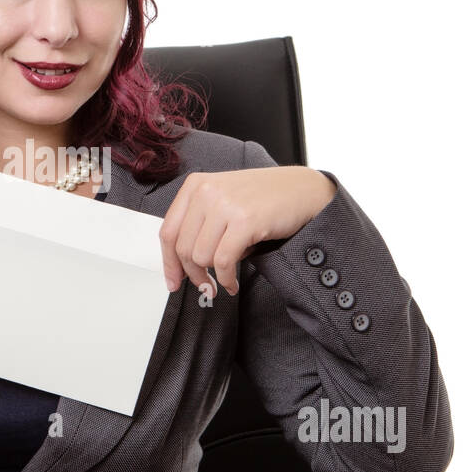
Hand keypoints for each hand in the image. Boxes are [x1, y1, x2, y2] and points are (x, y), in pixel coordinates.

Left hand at [159, 167, 336, 295]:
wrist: (303, 190)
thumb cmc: (264, 199)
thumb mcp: (222, 201)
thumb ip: (199, 224)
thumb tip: (181, 265)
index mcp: (195, 185)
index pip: (168, 231)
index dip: (169, 262)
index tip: (173, 281)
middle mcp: (206, 192)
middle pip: (182, 248)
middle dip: (192, 275)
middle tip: (205, 285)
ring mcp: (225, 205)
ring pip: (200, 257)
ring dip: (211, 277)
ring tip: (224, 280)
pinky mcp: (245, 221)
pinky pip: (224, 261)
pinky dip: (226, 279)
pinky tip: (232, 283)